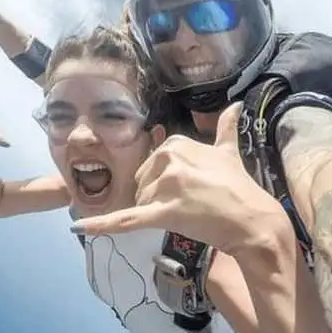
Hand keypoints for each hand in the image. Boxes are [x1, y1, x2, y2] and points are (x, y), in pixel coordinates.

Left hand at [70, 102, 287, 256]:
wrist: (252, 220)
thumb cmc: (239, 188)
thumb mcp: (229, 152)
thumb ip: (226, 128)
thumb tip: (235, 105)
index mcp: (176, 143)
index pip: (151, 165)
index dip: (163, 183)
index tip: (185, 191)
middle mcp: (167, 159)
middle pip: (142, 185)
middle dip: (156, 199)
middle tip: (188, 206)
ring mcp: (164, 186)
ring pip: (141, 204)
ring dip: (156, 214)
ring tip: (186, 216)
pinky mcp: (162, 213)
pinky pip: (127, 219)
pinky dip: (102, 225)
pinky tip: (79, 227)